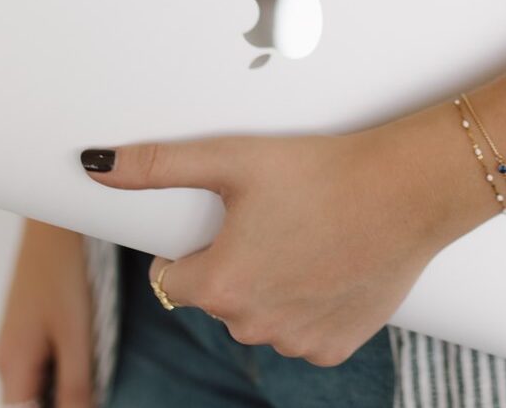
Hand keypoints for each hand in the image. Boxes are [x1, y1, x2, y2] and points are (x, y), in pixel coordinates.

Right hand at [0, 218, 94, 407]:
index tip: (83, 406)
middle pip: (26, 404)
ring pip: (32, 388)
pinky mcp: (26, 329)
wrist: (53, 222)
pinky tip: (83, 367)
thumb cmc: (63, 271)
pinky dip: (58, 376)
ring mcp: (14, 343)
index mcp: (13, 364)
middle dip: (55, 405)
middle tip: (90, 397)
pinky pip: (38, 368)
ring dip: (58, 395)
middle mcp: (6, 358)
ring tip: (90, 387)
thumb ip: (76, 383)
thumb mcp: (77, 332)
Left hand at [79, 125, 453, 366]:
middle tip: (274, 221)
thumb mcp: (234, 158)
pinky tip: (330, 266)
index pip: (170, 280)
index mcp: (218, 284)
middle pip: (218, 299)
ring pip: (261, 317)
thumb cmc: (325, 171)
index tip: (226, 222)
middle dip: (235, 266)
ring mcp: (295, 341)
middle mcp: (252, 324)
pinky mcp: (334, 347)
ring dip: (272, 289)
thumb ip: (158, 165)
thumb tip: (96, 165)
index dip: (192, 248)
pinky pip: (302, 333)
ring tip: (307, 238)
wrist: (408, 191)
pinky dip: (309, 307)